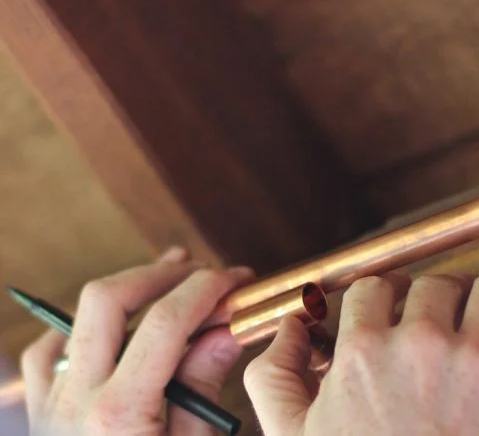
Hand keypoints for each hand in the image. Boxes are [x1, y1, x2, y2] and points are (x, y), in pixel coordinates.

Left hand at [21, 247, 253, 435]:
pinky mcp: (42, 408)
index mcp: (120, 413)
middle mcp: (76, 397)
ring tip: (166, 279)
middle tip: (197, 269)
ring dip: (125, 292)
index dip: (204, 289)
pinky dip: (84, 328)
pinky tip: (114, 330)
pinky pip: (51, 351)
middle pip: (107, 298)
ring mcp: (52, 400)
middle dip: (158, 273)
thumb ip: (202, 386)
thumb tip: (224, 331)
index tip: (233, 280)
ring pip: (75, 316)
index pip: (164, 323)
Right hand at [245, 258, 478, 435]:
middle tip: (452, 306)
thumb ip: (274, 374)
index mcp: (363, 351)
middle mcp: (420, 343)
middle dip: (439, 294)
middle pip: (435, 284)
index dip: (385, 294)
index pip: (374, 289)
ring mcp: (478, 360)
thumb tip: (289, 323)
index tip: (398, 303)